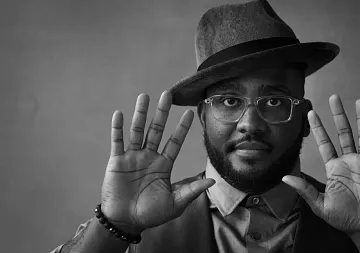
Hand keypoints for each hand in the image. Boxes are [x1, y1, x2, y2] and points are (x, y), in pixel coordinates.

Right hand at [100, 91, 214, 233]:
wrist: (126, 221)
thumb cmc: (152, 214)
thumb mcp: (176, 203)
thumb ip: (192, 190)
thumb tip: (213, 179)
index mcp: (164, 165)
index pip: (175, 142)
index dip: (182, 128)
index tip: (190, 112)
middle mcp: (149, 157)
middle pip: (157, 130)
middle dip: (162, 112)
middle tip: (167, 94)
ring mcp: (133, 157)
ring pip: (137, 130)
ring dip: (140, 114)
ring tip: (144, 96)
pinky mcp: (117, 161)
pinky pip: (118, 141)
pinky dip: (118, 128)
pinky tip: (120, 114)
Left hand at [283, 94, 359, 234]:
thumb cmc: (343, 218)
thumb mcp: (320, 204)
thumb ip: (304, 189)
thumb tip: (284, 177)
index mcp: (334, 168)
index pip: (325, 143)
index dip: (318, 128)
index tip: (311, 113)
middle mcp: (349, 161)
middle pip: (343, 133)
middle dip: (339, 115)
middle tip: (334, 98)